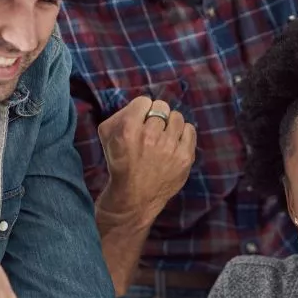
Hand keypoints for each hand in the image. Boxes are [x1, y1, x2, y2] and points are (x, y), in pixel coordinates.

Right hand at [96, 95, 195, 224]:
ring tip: (163, 137)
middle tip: (152, 130)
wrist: (134, 196)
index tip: (141, 120)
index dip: (142, 110)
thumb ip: (121, 114)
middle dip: (156, 117)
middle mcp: (150, 137)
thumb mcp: (107, 136)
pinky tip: (174, 143)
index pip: (144, 101)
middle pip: (161, 107)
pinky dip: (182, 134)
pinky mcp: (184, 157)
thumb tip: (141, 104)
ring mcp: (169, 148)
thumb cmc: (120, 163)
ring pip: (177, 117)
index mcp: (128, 129)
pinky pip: (190, 130)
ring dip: (170, 124)